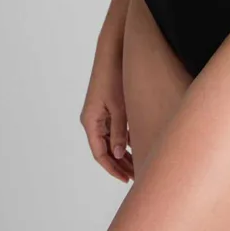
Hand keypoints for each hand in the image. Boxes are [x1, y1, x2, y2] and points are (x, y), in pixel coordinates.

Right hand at [79, 41, 133, 183]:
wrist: (112, 52)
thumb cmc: (114, 77)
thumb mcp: (119, 107)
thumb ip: (119, 131)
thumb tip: (119, 154)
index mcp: (91, 121)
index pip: (99, 153)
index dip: (112, 168)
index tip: (125, 179)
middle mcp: (92, 120)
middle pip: (104, 149)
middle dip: (119, 164)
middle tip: (136, 176)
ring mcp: (99, 114)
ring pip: (110, 140)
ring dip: (122, 153)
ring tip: (138, 165)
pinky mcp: (106, 107)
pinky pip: (113, 129)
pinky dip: (124, 139)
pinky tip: (137, 145)